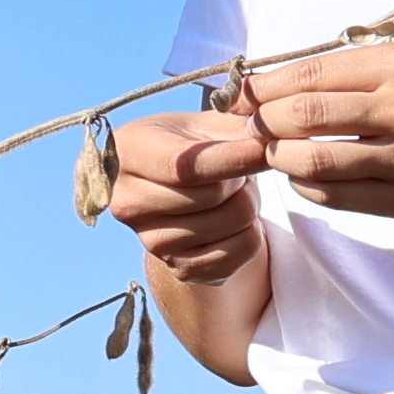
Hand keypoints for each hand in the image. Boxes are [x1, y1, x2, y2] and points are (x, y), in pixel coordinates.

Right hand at [105, 107, 274, 284]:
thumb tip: (267, 140)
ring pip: (232, 223)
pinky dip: (251, 233)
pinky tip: (234, 220)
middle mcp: (128, 203)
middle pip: (212, 196)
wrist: (170, 192)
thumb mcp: (202, 125)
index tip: (262, 149)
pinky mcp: (179, 268)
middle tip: (239, 169)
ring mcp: (151, 241)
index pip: (185, 167)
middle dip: (241, 177)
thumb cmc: (186, 147)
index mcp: (127, 154)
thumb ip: (232, 129)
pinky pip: (240, 251)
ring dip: (249, 203)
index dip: (231, 158)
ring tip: (234, 192)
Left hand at [231, 40, 393, 224]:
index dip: (261, 88)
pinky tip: (306, 175)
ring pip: (311, 161)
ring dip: (279, 158)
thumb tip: (267, 85)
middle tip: (249, 127)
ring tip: (275, 152)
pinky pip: (334, 197)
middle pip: (302, 116)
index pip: (308, 75)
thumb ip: (348, 73)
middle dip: (262, 123)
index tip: (238, 96)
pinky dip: (306, 186)